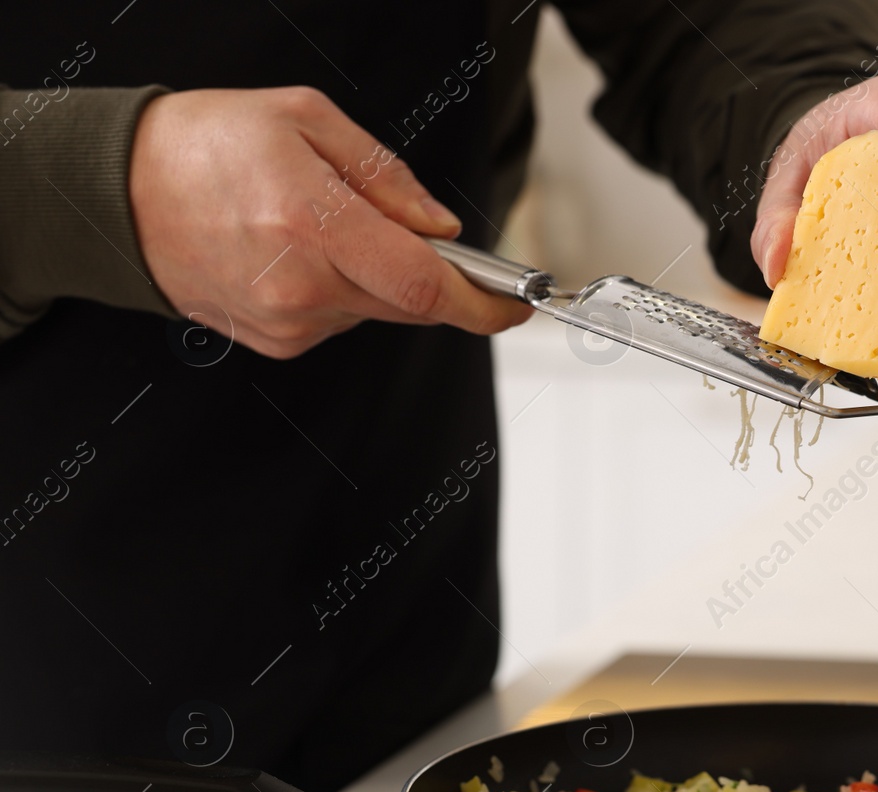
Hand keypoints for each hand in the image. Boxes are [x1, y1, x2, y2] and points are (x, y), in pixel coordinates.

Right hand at [129, 87, 530, 358]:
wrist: (119, 192)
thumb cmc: (207, 145)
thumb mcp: (306, 120)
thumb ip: (388, 178)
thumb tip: (441, 229)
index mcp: (312, 225)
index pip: (424, 287)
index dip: (482, 304)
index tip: (516, 306)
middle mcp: (300, 286)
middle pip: (411, 304)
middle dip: (430, 275)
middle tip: (407, 232)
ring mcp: (286, 321)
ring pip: (377, 311)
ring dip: (377, 275)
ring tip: (320, 226)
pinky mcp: (275, 341)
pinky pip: (341, 320)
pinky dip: (341, 289)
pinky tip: (298, 253)